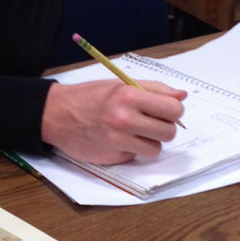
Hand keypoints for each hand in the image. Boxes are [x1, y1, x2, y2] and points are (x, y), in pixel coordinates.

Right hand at [41, 80, 185, 164]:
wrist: (57, 114)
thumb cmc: (90, 97)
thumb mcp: (121, 84)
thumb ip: (154, 89)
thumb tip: (182, 96)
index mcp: (130, 95)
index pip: (173, 109)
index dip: (173, 111)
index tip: (165, 111)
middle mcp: (125, 119)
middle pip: (169, 132)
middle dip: (163, 128)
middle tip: (149, 122)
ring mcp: (118, 140)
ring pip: (156, 149)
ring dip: (149, 142)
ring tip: (134, 132)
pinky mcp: (113, 156)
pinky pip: (137, 156)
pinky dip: (133, 150)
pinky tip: (119, 140)